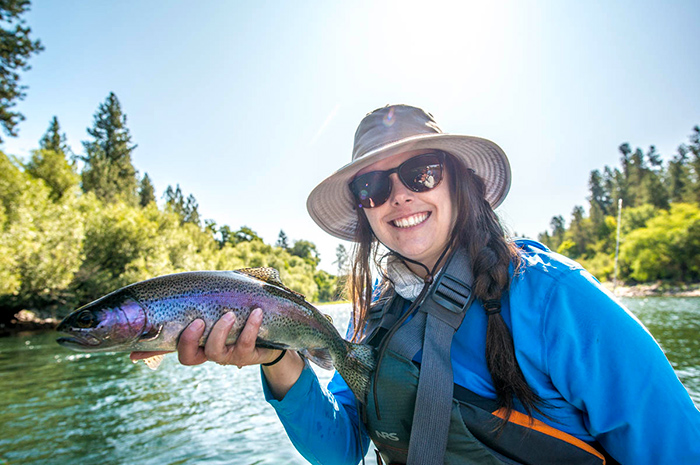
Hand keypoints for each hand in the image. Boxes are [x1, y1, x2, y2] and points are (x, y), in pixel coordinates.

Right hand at [130, 308, 282, 367]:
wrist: (272, 334)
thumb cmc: (237, 321)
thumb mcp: (214, 313)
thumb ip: (191, 312)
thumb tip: (149, 321)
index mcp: (197, 344)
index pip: (173, 349)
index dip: (158, 349)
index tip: (148, 341)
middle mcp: (209, 353)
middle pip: (190, 357)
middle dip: (190, 340)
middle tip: (198, 321)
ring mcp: (229, 356)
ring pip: (217, 352)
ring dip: (222, 331)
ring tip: (230, 314)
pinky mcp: (250, 355)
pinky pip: (246, 343)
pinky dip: (251, 327)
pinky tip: (256, 312)